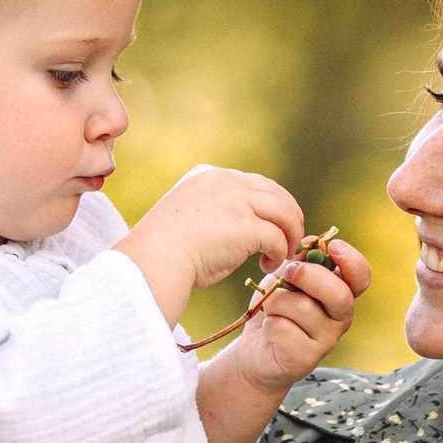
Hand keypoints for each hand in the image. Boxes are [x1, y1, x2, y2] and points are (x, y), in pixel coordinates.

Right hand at [118, 164, 303, 327]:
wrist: (152, 260)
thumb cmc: (161, 249)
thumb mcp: (186, 216)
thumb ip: (211, 213)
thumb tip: (234, 230)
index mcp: (208, 175)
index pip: (254, 183)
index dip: (271, 205)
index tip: (274, 225)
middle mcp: (226, 182)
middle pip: (276, 193)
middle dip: (289, 217)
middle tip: (289, 241)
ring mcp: (237, 201)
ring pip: (285, 213)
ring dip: (290, 235)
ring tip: (284, 256)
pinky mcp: (246, 226)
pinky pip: (278, 238)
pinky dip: (280, 253)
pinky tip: (268, 266)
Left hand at [224, 232, 370, 394]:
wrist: (256, 347)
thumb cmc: (277, 307)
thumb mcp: (287, 275)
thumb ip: (303, 258)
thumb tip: (316, 241)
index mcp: (341, 292)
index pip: (361, 277)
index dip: (352, 260)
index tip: (332, 246)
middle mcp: (341, 317)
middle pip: (339, 294)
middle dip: (308, 276)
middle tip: (287, 273)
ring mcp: (326, 341)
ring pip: (303, 308)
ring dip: (277, 302)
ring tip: (271, 308)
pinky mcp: (305, 359)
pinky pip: (283, 330)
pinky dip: (269, 324)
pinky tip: (269, 329)